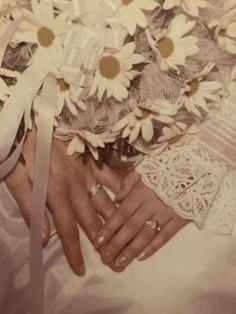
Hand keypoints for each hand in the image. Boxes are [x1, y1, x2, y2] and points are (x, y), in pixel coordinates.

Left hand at [6, 127, 120, 275]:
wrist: (34, 122)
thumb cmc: (23, 153)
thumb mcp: (16, 181)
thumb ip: (31, 208)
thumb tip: (44, 236)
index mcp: (56, 194)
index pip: (67, 230)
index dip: (74, 251)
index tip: (81, 268)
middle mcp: (76, 188)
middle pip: (91, 220)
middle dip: (101, 241)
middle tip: (111, 257)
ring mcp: (87, 174)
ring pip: (105, 202)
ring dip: (114, 220)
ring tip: (124, 236)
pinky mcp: (93, 162)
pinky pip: (112, 177)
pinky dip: (121, 188)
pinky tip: (128, 198)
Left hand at [94, 171, 188, 268]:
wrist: (195, 167)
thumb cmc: (166, 167)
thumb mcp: (143, 168)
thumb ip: (128, 182)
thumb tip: (117, 199)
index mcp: (141, 192)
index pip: (121, 213)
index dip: (109, 228)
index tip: (98, 241)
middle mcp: (151, 205)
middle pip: (131, 227)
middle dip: (116, 244)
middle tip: (104, 258)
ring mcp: (166, 214)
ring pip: (146, 235)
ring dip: (131, 250)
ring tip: (119, 263)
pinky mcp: (179, 220)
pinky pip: (165, 236)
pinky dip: (153, 247)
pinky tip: (142, 257)